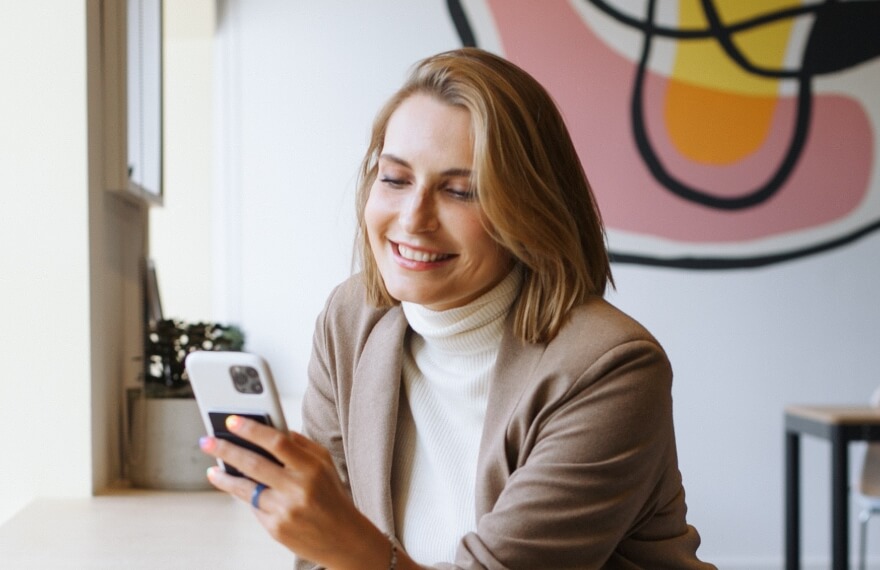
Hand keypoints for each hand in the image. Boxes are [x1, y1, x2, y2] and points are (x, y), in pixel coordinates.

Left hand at [199, 415, 390, 568]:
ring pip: (246, 488)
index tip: (232, 421)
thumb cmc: (331, 495)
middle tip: (207, 440)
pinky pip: (254, 506)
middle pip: (254, 463)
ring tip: (212, 468)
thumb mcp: (324, 464)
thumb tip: (272, 428)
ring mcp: (285, 510)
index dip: (252, 430)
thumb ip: (300, 444)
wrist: (344, 539)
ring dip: (225, 477)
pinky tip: (234, 487)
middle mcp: (298, 488)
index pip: (277, 442)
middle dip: (226, 450)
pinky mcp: (276, 528)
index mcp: (311, 467)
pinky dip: (244, 495)